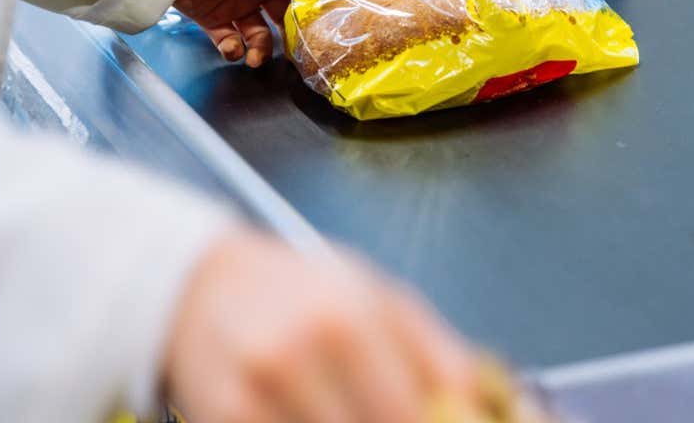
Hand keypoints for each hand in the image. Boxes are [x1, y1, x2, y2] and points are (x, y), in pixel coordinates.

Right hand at [163, 230, 480, 422]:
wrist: (200, 285)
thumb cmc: (302, 291)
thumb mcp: (377, 297)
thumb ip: (438, 355)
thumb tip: (492, 410)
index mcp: (349, 319)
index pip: (411, 417)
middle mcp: (298, 356)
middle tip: (374, 411)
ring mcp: (253, 395)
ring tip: (341, 406)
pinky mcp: (221, 420)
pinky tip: (308, 415)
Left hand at [175, 0, 369, 66]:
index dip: (311, 16)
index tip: (323, 36)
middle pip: (279, 22)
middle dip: (284, 42)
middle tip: (290, 59)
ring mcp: (233, 5)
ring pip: (255, 37)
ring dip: (258, 52)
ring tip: (254, 59)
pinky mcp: (211, 21)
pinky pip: (229, 43)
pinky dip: (232, 50)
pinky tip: (233, 49)